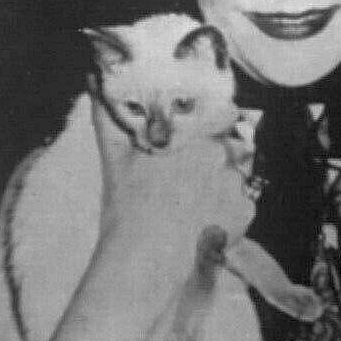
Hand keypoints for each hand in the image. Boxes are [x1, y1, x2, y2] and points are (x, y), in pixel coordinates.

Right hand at [90, 96, 255, 269]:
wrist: (145, 261)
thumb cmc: (127, 208)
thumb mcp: (114, 156)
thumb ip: (108, 113)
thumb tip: (95, 79)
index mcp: (194, 134)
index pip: (220, 115)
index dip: (209, 126)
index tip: (194, 142)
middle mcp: (221, 155)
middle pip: (225, 148)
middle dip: (211, 160)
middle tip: (184, 182)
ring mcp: (235, 184)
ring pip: (233, 175)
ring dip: (220, 184)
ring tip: (191, 204)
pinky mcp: (245, 212)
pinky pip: (241, 204)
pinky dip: (228, 211)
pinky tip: (202, 220)